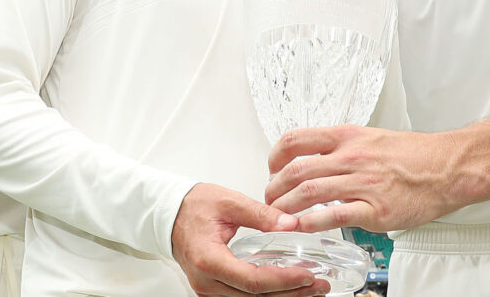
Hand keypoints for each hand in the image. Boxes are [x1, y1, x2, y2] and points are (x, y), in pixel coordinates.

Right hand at [171, 183, 329, 296]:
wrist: (170, 213)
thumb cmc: (193, 206)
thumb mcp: (230, 201)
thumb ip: (261, 214)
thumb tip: (291, 223)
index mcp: (208, 260)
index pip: (252, 281)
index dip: (283, 281)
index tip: (307, 275)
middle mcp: (207, 281)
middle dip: (291, 294)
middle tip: (319, 286)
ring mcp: (209, 288)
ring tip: (311, 290)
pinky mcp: (214, 287)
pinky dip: (268, 294)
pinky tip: (288, 288)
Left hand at [265, 125, 460, 233]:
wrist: (447, 167)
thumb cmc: (415, 155)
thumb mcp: (372, 138)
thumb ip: (344, 148)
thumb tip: (320, 159)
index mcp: (348, 137)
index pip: (296, 139)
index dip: (275, 155)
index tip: (271, 167)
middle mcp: (351, 157)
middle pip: (296, 170)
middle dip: (274, 188)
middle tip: (270, 200)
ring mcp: (362, 183)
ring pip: (308, 193)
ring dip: (285, 208)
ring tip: (278, 218)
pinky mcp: (374, 210)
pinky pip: (333, 216)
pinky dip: (311, 224)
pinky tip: (303, 228)